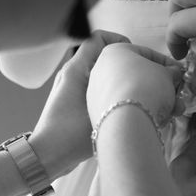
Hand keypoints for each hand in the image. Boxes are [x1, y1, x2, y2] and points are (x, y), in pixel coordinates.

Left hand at [29, 30, 129, 180]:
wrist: (48, 157)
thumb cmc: (69, 132)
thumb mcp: (95, 106)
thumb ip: (115, 83)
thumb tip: (140, 73)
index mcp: (76, 69)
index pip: (99, 38)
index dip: (120, 40)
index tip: (137, 55)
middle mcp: (74, 74)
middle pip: (104, 56)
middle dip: (126, 62)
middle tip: (146, 75)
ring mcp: (75, 90)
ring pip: (104, 73)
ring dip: (122, 78)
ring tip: (141, 91)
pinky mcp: (78, 104)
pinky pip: (99, 88)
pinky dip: (114, 91)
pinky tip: (127, 107)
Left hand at [87, 43, 182, 126]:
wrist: (127, 121)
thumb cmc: (146, 87)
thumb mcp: (167, 74)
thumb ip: (171, 71)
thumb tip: (173, 74)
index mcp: (114, 51)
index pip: (146, 53)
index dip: (167, 64)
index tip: (178, 73)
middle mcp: (101, 70)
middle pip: (138, 76)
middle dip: (161, 86)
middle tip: (175, 93)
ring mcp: (97, 94)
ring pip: (133, 95)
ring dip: (155, 101)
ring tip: (173, 110)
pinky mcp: (98, 114)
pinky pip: (124, 110)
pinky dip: (141, 113)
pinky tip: (158, 120)